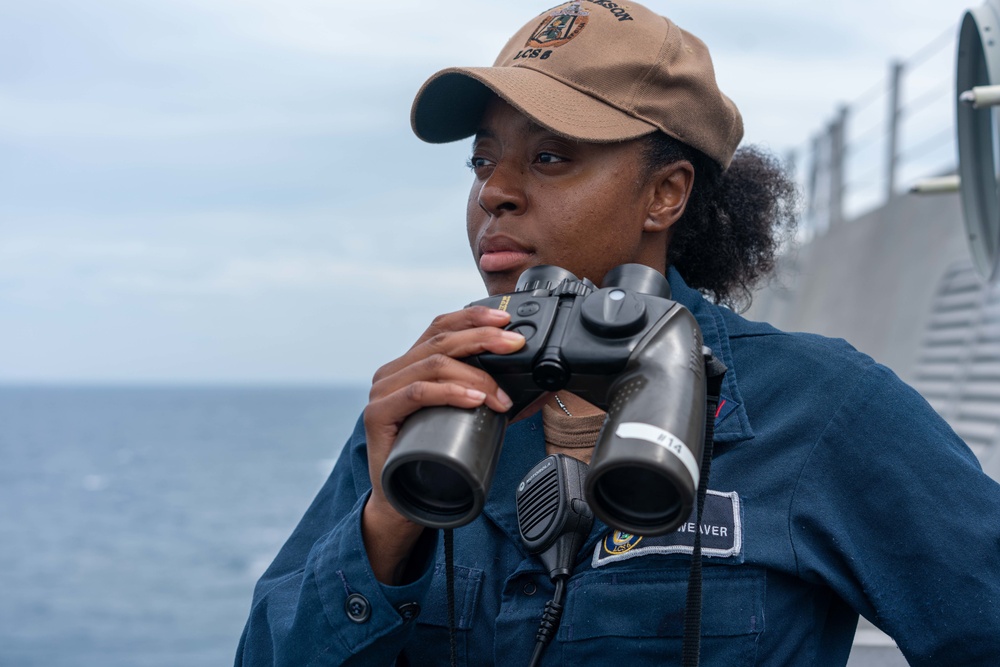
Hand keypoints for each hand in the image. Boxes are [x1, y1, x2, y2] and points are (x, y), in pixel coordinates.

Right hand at [361, 306, 524, 582]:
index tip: (506, 320)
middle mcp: (393, 371)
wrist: (402, 499)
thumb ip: (494, 398)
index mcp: (410, 364)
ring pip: (433, 365)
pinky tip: (473, 398)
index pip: (441, 327)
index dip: (473, 317)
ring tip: (500, 395)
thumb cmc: (433, 456)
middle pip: (441, 340)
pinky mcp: (377, 415)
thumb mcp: (466, 418)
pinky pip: (416, 393)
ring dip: (475, 375)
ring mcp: (382, 392)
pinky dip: (449, 392)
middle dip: (484, 339)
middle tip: (515, 345)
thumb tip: (540, 390)